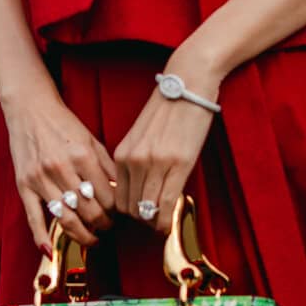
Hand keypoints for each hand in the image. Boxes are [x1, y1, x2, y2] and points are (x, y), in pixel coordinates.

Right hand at [3, 85, 118, 250]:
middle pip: (89, 211)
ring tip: (92, 239)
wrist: (30, 108)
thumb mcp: (92, 140)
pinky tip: (50, 251)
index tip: (119, 215)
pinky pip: (33, 218)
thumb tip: (123, 194)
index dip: (116, 212)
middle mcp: (61, 169)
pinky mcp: (24, 185)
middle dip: (103, 224)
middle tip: (108, 227)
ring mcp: (40, 179)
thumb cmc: (63, 124)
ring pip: (66, 219)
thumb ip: (108, 167)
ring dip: (82, 235)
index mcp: (82, 156)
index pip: (106, 197)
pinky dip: (41, 237)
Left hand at [112, 59, 221, 234]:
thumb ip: (137, 161)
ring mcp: (154, 163)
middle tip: (154, 221)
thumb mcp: (142, 137)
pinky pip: (166, 203)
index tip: (141, 215)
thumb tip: (141, 189)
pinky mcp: (177, 163)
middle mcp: (134, 161)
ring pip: (147, 209)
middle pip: (130, 207)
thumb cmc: (168, 109)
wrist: (187, 83)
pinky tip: (171, 221)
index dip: (129, 212)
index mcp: (122, 154)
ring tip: (163, 222)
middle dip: (141, 219)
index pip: (118, 197)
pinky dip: (167, 218)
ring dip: (155, 222)